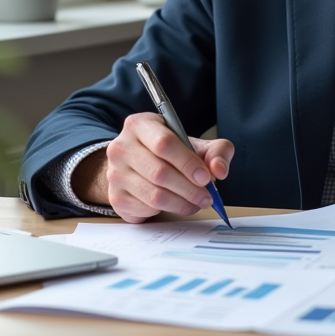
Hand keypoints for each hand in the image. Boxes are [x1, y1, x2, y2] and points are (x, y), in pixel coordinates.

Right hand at [71, 112, 233, 222]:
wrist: (137, 166)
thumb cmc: (169, 153)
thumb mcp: (195, 144)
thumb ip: (216, 151)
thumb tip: (220, 170)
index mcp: (140, 125)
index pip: (164, 143)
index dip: (187, 162)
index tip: (205, 177)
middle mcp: (121, 147)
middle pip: (160, 172)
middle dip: (190, 189)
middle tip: (207, 197)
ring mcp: (115, 173)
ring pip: (154, 195)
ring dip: (182, 203)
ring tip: (197, 203)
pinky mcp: (116, 197)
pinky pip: (147, 209)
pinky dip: (166, 210)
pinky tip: (176, 204)